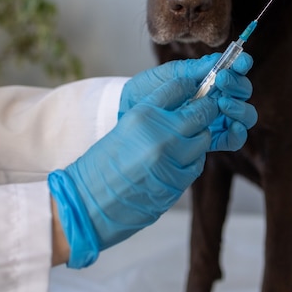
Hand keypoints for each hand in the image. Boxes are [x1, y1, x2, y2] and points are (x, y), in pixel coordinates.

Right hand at [49, 78, 218, 267]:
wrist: (87, 205)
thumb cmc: (101, 166)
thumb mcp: (125, 128)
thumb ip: (154, 115)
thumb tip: (184, 103)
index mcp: (143, 115)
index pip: (179, 88)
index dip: (190, 86)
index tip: (194, 89)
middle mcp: (160, 134)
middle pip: (201, 112)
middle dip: (205, 111)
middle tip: (203, 112)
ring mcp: (171, 160)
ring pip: (203, 139)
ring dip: (198, 138)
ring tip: (184, 141)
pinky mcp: (178, 183)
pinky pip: (197, 164)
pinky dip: (192, 160)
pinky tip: (178, 162)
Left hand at [119, 53, 256, 150]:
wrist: (128, 117)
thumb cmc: (145, 93)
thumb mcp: (166, 77)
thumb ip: (191, 70)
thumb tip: (217, 59)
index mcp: (208, 80)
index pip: (233, 71)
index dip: (242, 65)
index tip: (241, 62)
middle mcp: (217, 98)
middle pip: (243, 92)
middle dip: (238, 85)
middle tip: (222, 81)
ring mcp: (216, 120)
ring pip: (245, 115)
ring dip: (240, 108)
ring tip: (223, 104)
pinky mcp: (212, 140)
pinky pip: (235, 139)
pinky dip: (237, 132)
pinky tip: (230, 126)